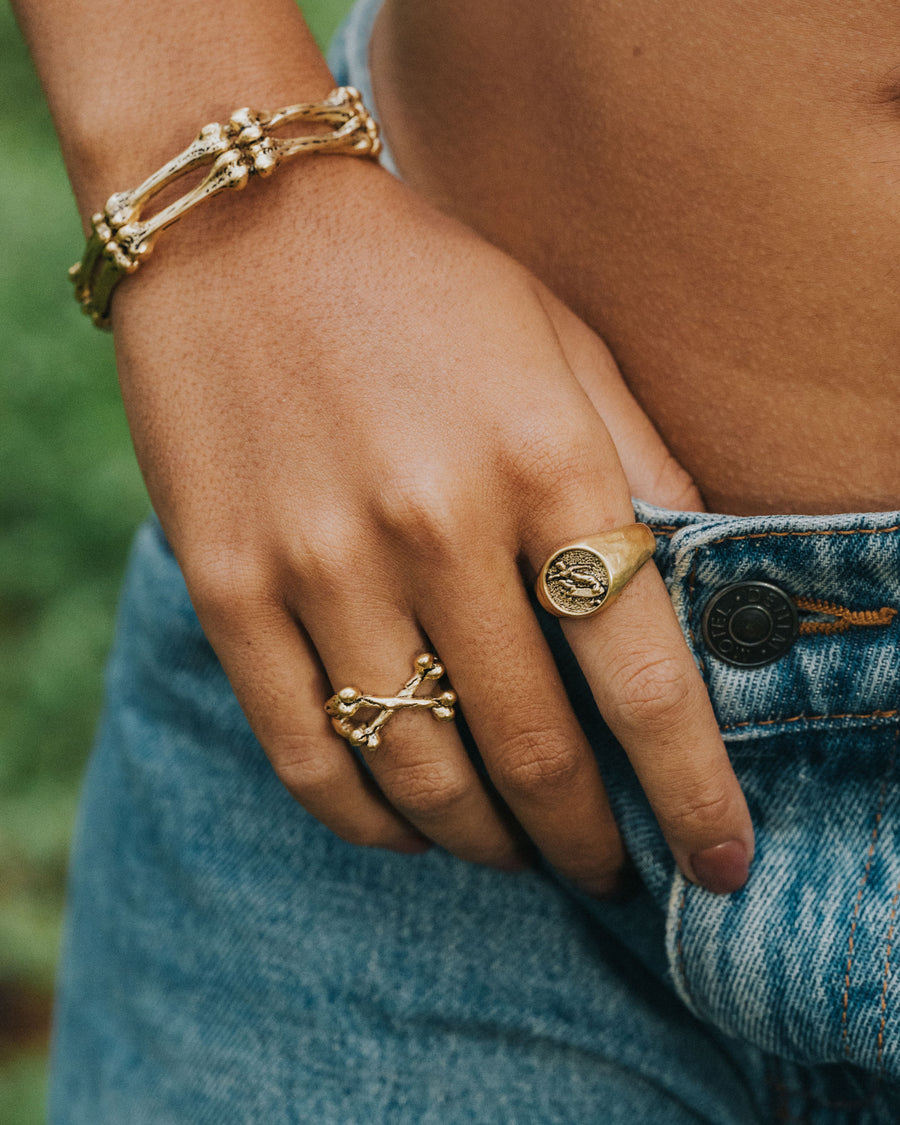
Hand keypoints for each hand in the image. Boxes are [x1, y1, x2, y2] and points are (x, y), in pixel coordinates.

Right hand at [112, 157, 752, 894]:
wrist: (240, 226)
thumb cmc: (424, 287)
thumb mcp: (560, 345)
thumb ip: (639, 469)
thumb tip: (701, 592)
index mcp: (543, 458)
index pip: (644, 675)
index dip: (693, 791)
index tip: (718, 862)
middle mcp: (434, 522)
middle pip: (533, 749)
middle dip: (584, 838)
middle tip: (607, 866)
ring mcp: (318, 561)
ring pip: (418, 771)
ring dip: (482, 841)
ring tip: (512, 848)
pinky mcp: (226, 586)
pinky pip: (304, 751)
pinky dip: (367, 818)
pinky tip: (406, 826)